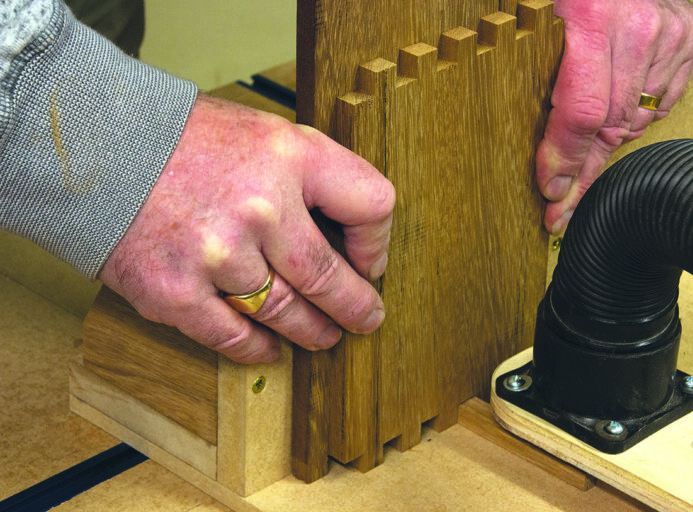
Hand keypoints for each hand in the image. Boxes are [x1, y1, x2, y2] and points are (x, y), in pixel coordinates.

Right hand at [99, 94, 394, 362]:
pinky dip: (259, 349)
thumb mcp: (266, 134)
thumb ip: (311, 177)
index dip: (376, 243)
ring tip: (323, 336)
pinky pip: (235, 337)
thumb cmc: (188, 141)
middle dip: (356, 308)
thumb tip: (348, 236)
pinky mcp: (176, 292)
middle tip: (364, 320)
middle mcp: (260, 207)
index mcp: (290, 157)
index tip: (370, 262)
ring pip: (288, 315)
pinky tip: (270, 348)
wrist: (98, 148)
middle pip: (332, 278)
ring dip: (312, 332)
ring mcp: (217, 255)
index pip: (371, 206)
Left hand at [537, 0, 692, 233]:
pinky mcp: (691, 37)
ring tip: (586, 145)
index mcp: (591, 20)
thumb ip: (542, 82)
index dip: (567, 159)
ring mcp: (670, 33)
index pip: (583, 113)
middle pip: (612, 125)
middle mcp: (638, 27)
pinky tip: (619, 106)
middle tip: (564, 198)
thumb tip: (546, 158)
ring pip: (638, 120)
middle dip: (584, 167)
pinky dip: (638, 114)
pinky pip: (664, 103)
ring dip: (610, 139)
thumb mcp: (541, 32)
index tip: (553, 192)